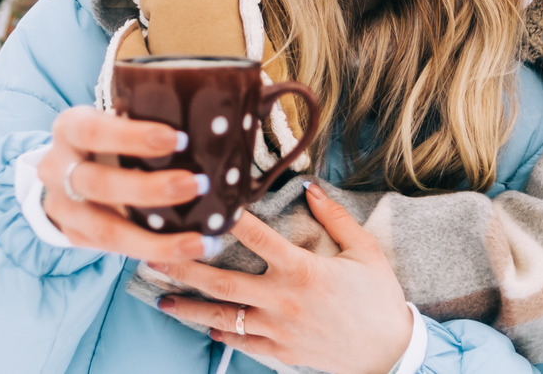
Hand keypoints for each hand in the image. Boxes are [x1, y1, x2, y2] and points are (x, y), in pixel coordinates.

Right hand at [39, 106, 214, 259]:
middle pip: (99, 184)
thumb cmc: (109, 136)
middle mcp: (57, 168)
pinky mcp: (75, 237)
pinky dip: (155, 252)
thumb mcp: (116, 116)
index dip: (134, 137)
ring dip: (156, 239)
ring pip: (106, 230)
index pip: (94, 131)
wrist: (66, 170)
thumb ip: (151, 115)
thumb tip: (225, 113)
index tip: (180, 139)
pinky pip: (115, 250)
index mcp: (70, 128)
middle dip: (150, 189)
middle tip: (198, 184)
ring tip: (201, 240)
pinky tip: (192, 250)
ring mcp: (63, 207)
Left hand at [153, 182, 412, 373]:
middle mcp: (282, 299)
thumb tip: (311, 187)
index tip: (202, 203)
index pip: (256, 237)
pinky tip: (203, 325)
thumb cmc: (379, 299)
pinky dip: (219, 333)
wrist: (389, 355)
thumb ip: (336, 218)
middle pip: (221, 281)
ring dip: (188, 306)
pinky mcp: (279, 352)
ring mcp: (277, 329)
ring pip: (222, 316)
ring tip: (161, 297)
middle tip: (153, 255)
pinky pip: (240, 342)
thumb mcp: (366, 252)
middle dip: (184, 268)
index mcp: (302, 270)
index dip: (228, 219)